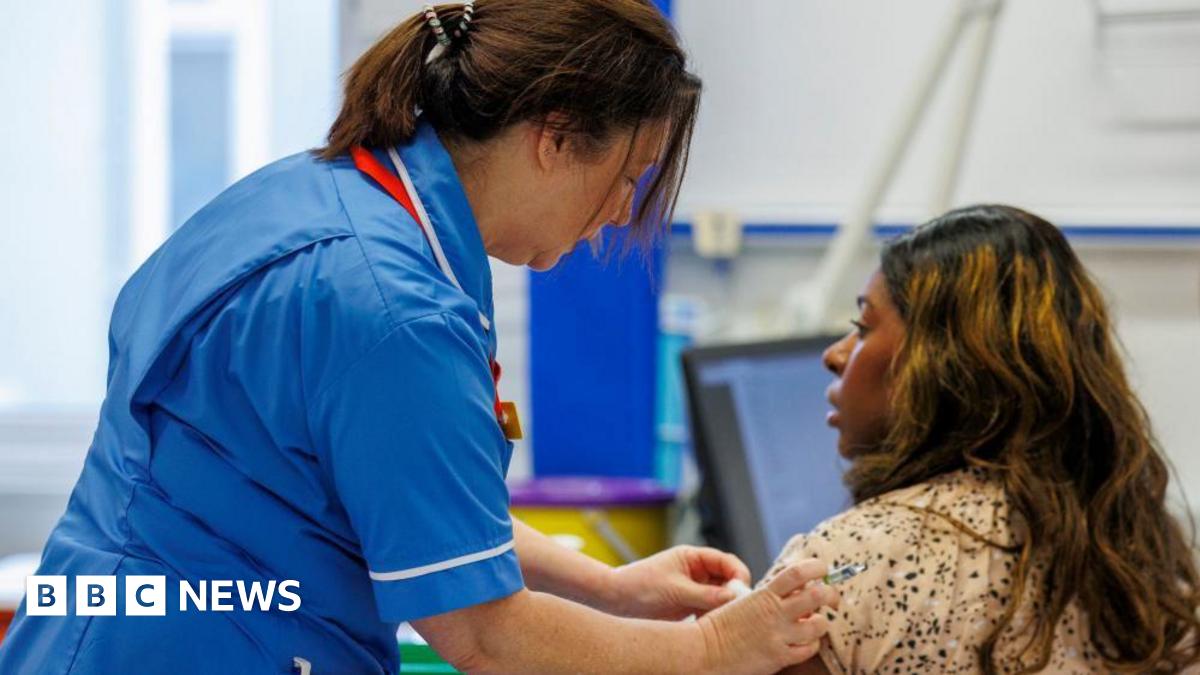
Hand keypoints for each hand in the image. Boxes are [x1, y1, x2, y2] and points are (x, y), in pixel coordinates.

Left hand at [604, 545, 751, 619]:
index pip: (727, 562)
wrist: (613, 601)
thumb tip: (734, 596)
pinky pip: (710, 612)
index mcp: (693, 557)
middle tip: (736, 611)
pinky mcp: (689, 607)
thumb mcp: (675, 590)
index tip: (741, 592)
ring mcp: (694, 589)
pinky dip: (714, 619)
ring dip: (724, 609)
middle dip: (734, 595)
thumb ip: (705, 594)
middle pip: (728, 581)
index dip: (738, 576)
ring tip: (722, 622)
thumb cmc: (639, 586)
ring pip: (721, 598)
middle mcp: (697, 571)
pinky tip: (711, 629)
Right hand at [697, 558, 838, 673]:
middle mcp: (774, 613)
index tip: (822, 569)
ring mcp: (778, 635)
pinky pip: (809, 649)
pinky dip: (812, 644)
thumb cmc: (722, 626)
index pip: (797, 572)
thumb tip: (796, 589)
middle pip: (817, 595)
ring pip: (819, 624)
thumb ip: (768, 596)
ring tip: (815, 623)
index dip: (816, 567)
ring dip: (822, 622)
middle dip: (830, 595)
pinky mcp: (779, 656)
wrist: (705, 651)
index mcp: (763, 594)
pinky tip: (805, 641)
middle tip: (830, 598)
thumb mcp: (743, 602)